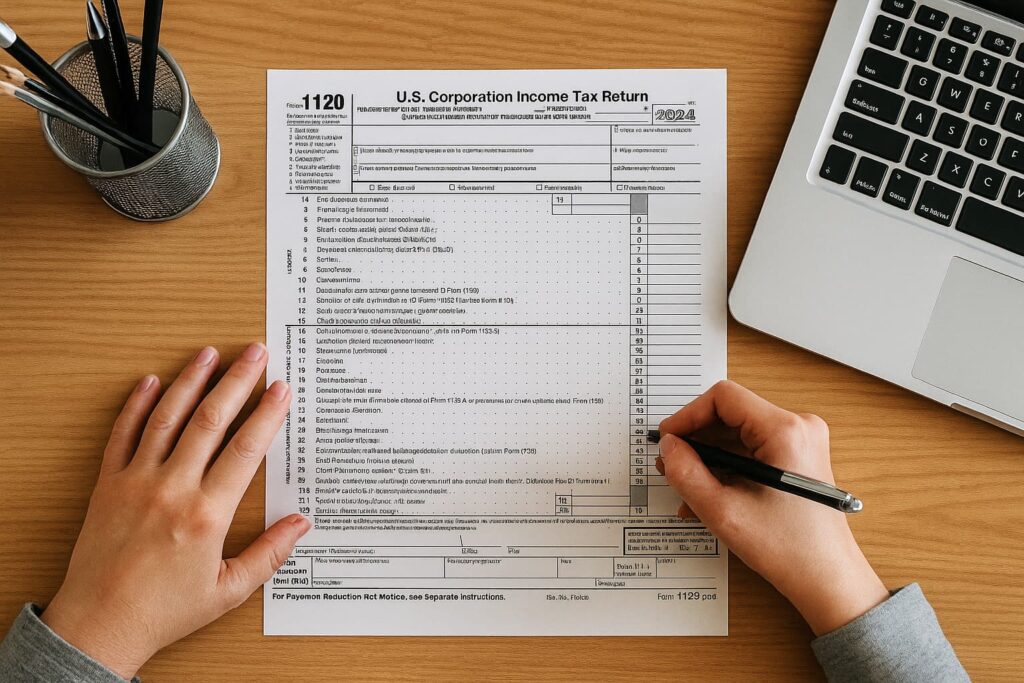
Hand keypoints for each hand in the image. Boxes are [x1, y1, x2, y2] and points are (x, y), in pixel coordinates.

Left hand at [40, 344, 309, 678]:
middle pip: (211, 421)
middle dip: (237, 381)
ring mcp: (137, 482)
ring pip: (167, 418)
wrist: (100, 624)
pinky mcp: (108, 485)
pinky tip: (150, 381)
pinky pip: (123, 435)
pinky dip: (136, 404)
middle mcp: (172, 489)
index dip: (267, 414)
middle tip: (255, 352)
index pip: (246, 450)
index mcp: (207, 514)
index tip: (281, 388)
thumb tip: (302, 524)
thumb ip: (269, 554)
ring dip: (190, 381)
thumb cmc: (164, 611)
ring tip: (208, 353)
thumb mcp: (228, 590)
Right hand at [655, 380, 887, 635]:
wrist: (829, 580)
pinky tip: (707, 494)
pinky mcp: (797, 458)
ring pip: (737, 434)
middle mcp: (798, 428)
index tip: (668, 439)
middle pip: (730, 414)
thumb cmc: (791, 550)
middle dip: (696, 439)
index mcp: (786, 432)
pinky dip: (726, 467)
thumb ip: (686, 473)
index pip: (724, 398)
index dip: (688, 415)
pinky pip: (751, 450)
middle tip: (671, 464)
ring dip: (708, 458)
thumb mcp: (723, 511)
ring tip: (686, 486)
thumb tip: (668, 446)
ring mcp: (800, 442)